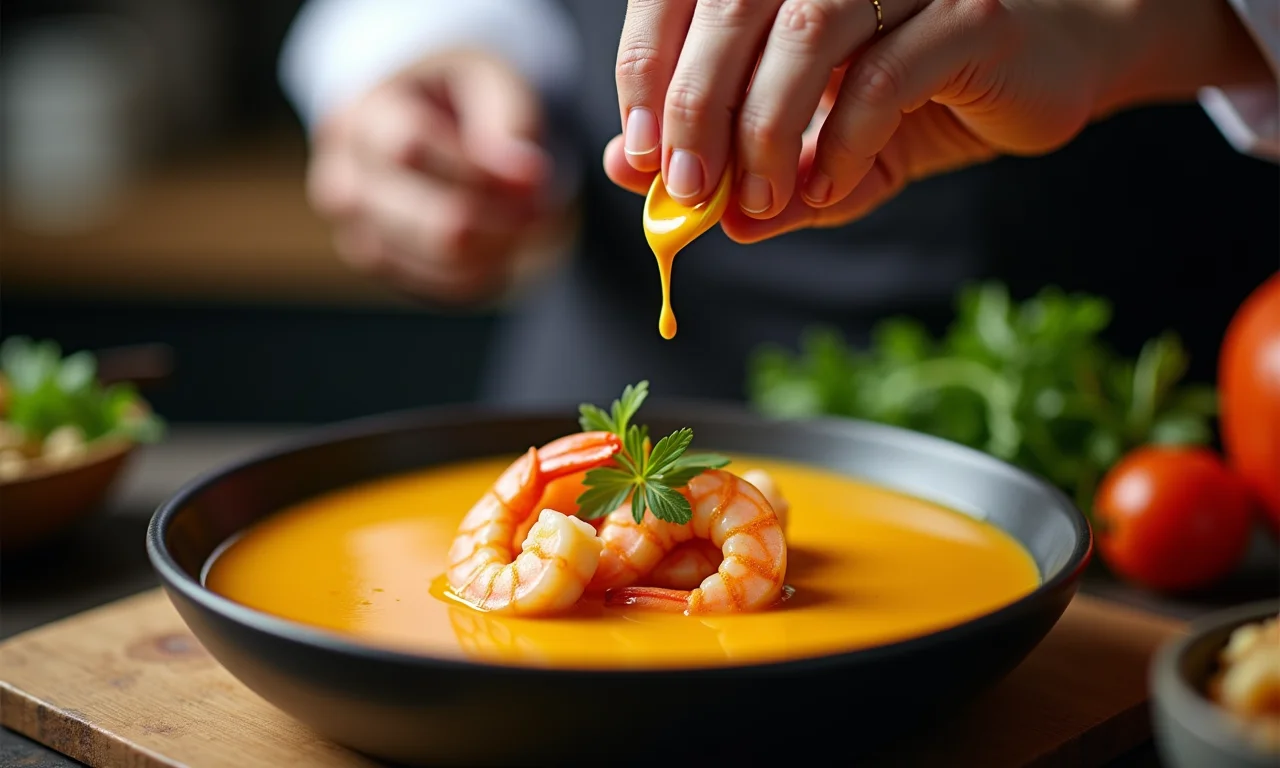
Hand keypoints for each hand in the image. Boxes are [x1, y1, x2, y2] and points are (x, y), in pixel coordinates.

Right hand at [308, 49, 552, 302]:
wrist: (422, 126)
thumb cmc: (458, 98)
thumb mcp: (486, 81)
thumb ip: (508, 120)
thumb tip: (526, 178)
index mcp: (358, 117)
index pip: (409, 148)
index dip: (476, 169)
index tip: (534, 175)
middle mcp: (343, 180)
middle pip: (424, 220)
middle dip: (497, 218)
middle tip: (541, 207)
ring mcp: (356, 231)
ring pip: (436, 261)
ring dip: (498, 247)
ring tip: (528, 219)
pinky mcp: (384, 266)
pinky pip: (443, 287)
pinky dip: (487, 270)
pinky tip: (506, 242)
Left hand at [603, 0, 1270, 243]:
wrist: (1043, 74)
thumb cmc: (917, 97)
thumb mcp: (812, 144)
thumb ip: (737, 165)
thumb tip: (650, 194)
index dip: (648, 67)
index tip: (637, 154)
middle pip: (734, 7)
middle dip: (696, 106)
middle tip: (685, 190)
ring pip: (808, 31)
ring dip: (767, 128)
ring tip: (759, 199)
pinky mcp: (968, 13)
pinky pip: (887, 74)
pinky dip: (845, 139)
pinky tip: (830, 186)